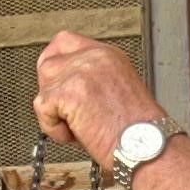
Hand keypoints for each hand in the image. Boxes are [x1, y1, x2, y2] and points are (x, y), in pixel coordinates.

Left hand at [32, 32, 160, 167]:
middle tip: (69, 116)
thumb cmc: (138, 133)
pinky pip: (43, 109)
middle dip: (51, 93)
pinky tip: (76, 136)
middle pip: (48, 64)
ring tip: (78, 129)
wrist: (146, 147)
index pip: (65, 42)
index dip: (55, 63)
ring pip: (44, 89)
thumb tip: (65, 89)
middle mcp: (94, 57)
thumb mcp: (118, 92)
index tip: (56, 85)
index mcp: (108, 55)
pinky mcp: (68, 92)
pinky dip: (54, 129)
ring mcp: (80, 72)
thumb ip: (93, 82)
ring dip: (54, 114)